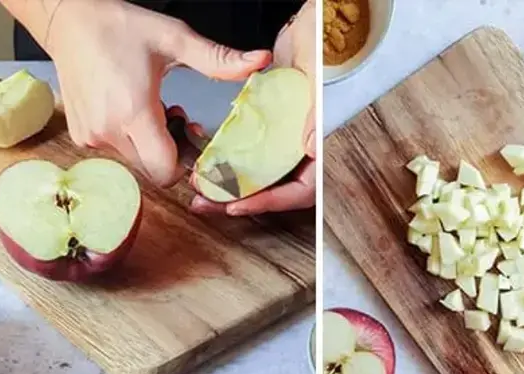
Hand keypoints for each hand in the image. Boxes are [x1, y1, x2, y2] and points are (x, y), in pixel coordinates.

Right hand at [44, 0, 270, 187]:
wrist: (67, 20)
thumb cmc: (118, 27)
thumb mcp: (174, 39)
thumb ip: (218, 59)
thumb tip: (261, 61)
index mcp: (134, 112)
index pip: (165, 171)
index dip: (185, 165)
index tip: (193, 137)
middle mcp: (109, 131)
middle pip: (154, 169)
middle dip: (172, 151)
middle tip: (176, 116)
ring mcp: (91, 136)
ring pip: (136, 161)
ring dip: (151, 144)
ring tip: (153, 109)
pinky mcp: (81, 135)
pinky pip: (116, 151)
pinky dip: (129, 138)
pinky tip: (130, 110)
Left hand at [190, 0, 315, 215]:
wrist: (314, 20)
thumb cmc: (323, 45)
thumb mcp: (319, 79)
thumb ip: (316, 117)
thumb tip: (309, 150)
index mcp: (320, 145)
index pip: (301, 190)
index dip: (271, 201)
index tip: (238, 203)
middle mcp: (303, 147)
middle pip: (275, 188)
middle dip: (240, 199)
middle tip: (206, 201)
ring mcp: (286, 137)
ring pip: (258, 173)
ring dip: (230, 182)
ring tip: (200, 186)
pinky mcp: (270, 124)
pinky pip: (250, 150)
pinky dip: (229, 158)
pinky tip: (207, 158)